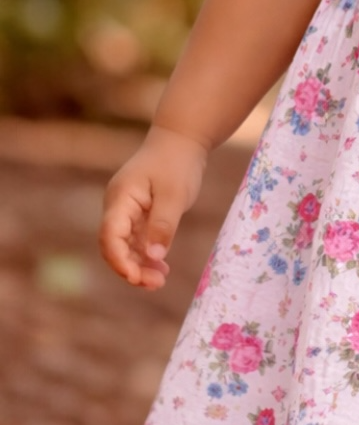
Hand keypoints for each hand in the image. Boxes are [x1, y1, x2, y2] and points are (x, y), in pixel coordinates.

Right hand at [98, 125, 208, 288]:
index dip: (119, 260)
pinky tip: (161, 268)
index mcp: (121, 198)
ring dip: (139, 265)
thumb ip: (163, 224)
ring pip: (126, 246)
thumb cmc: (177, 163)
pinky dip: (147, 255)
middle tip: (155, 284)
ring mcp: (127, 211)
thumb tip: (154, 256)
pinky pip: (137, 240)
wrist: (182, 140)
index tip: (135, 277)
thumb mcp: (174, 194)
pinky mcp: (139, 214)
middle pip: (115, 245)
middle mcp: (118, 207)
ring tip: (159, 280)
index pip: (110, 235)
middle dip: (130, 268)